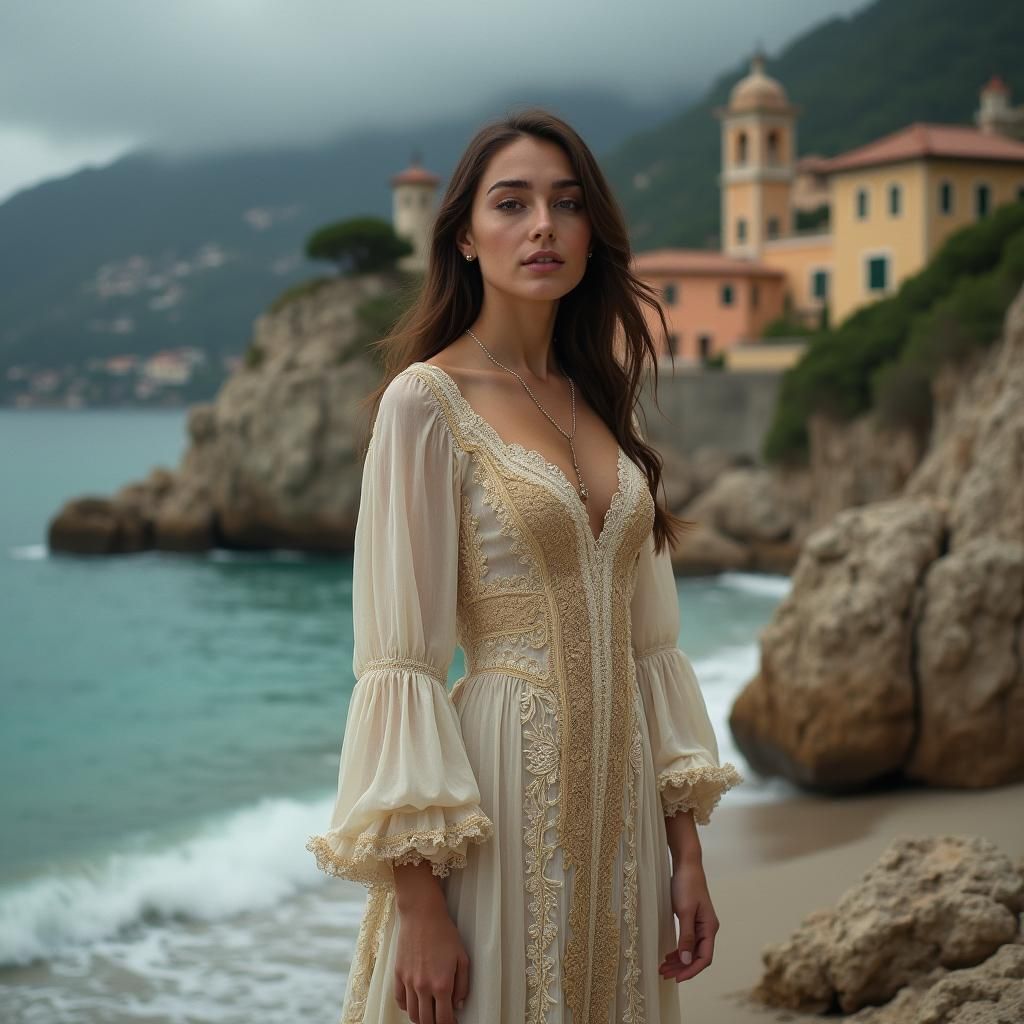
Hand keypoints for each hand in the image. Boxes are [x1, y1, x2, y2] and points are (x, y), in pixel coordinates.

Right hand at [393, 863, 469, 1023]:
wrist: (422, 914)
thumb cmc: (444, 933)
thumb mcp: (462, 957)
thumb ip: (463, 985)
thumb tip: (458, 1004)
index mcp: (442, 984)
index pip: (444, 1020)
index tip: (453, 1022)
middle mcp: (423, 987)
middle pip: (426, 1021)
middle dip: (435, 1023)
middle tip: (441, 1017)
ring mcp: (408, 981)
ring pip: (412, 1014)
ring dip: (421, 1018)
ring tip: (429, 1011)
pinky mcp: (397, 974)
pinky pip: (400, 1001)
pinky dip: (407, 1006)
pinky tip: (415, 1001)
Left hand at [659, 858, 718, 982]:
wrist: (686, 864)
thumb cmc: (687, 885)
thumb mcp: (684, 911)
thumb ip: (686, 937)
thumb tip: (685, 961)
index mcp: (709, 928)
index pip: (704, 958)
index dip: (691, 970)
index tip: (676, 978)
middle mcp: (707, 929)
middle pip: (697, 957)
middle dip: (681, 968)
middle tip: (664, 974)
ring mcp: (700, 925)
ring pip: (691, 950)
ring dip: (678, 960)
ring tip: (663, 968)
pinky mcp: (692, 920)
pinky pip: (687, 941)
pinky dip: (678, 950)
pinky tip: (668, 955)